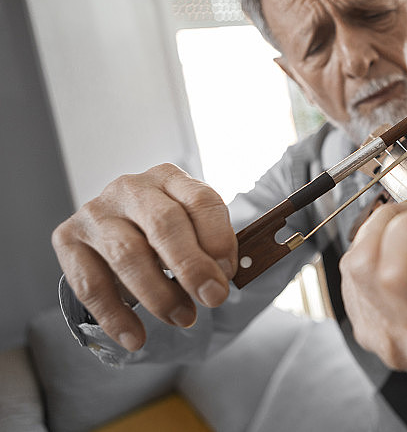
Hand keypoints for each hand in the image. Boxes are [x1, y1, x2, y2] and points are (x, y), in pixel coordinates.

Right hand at [52, 164, 236, 351]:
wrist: (119, 229)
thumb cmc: (167, 230)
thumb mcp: (194, 227)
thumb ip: (211, 246)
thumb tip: (222, 277)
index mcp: (170, 178)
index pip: (200, 200)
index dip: (218, 238)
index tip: (228, 273)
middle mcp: (131, 188)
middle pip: (164, 224)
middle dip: (192, 266)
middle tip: (213, 298)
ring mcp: (96, 212)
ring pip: (127, 254)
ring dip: (159, 294)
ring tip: (183, 318)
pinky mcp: (68, 238)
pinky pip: (90, 284)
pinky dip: (115, 316)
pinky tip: (135, 337)